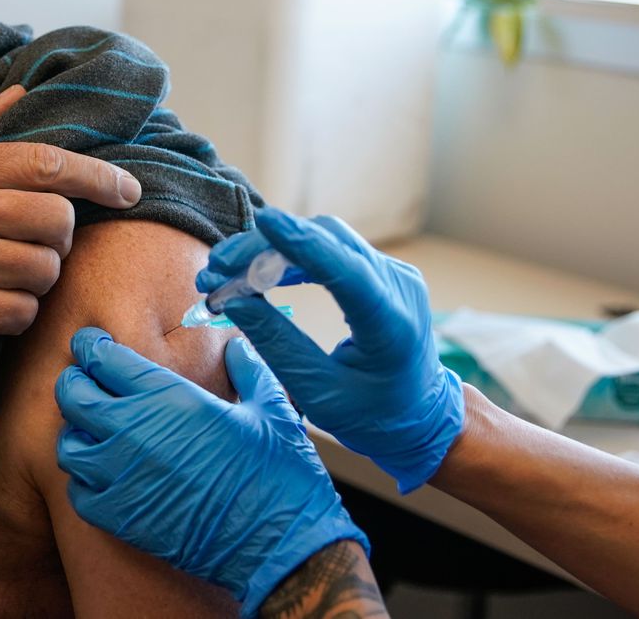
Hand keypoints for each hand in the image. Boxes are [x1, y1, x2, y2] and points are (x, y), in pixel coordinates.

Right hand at [0, 87, 142, 377]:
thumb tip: (21, 91)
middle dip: (58, 235)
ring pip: (46, 270)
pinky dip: (16, 313)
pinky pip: (22, 314)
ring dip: (36, 276)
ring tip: (3, 272)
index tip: (130, 188)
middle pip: (59, 221)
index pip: (49, 164)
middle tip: (34, 241)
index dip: (100, 177)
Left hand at [56, 328, 366, 616]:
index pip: (102, 357)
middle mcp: (134, 431)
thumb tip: (237, 347)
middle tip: (85, 382)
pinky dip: (84, 482)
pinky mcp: (120, 518)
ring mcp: (122, 477)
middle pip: (72, 394)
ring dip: (76, 433)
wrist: (278, 544)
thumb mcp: (271, 407)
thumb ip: (248, 369)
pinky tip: (104, 478)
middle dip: (75, 382)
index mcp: (167, 396)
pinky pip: (78, 493)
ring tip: (94, 433)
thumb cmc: (278, 473)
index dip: (91, 346)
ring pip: (68, 445)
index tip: (92, 344)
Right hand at [202, 206, 463, 492]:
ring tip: (225, 270)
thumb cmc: (375, 418)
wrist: (422, 417)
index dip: (301, 242)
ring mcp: (392, 275)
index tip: (263, 221)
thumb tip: (232, 301)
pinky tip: (256, 271)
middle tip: (217, 268)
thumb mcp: (320, 393)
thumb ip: (277, 345)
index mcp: (391, 325)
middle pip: (326, 242)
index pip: (344, 269)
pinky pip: (330, 250)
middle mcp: (398, 288)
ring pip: (325, 239)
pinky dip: (289, 256)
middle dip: (265, 247)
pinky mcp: (380, 273)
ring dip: (272, 249)